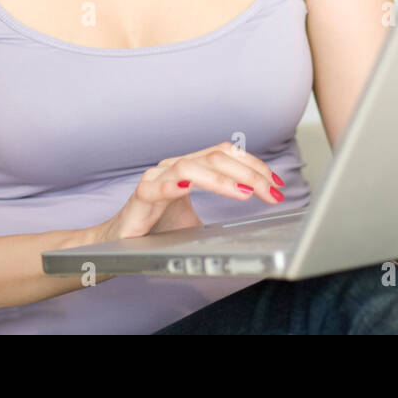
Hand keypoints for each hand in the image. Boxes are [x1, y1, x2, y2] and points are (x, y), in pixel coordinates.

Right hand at [98, 141, 286, 241]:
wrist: (119, 243)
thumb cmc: (158, 227)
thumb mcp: (198, 215)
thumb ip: (221, 206)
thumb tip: (259, 209)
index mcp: (190, 166)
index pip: (227, 154)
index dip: (254, 164)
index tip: (277, 182)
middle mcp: (174, 166)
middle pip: (216, 158)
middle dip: (249, 174)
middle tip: (271, 192)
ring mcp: (156, 178)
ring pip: (191, 167)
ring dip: (221, 180)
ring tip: (244, 192)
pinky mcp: (140, 196)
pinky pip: (156, 187)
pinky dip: (172, 186)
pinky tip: (186, 189)